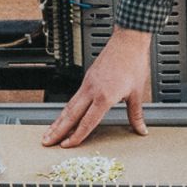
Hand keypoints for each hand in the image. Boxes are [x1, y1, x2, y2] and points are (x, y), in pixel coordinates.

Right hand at [42, 29, 151, 148]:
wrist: (128, 41)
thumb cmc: (133, 63)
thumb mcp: (138, 93)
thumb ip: (136, 114)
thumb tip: (141, 129)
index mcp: (104, 96)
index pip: (87, 122)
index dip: (76, 136)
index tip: (67, 145)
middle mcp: (92, 90)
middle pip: (70, 115)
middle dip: (57, 130)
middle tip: (46, 142)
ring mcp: (88, 84)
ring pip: (69, 106)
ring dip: (58, 120)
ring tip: (49, 132)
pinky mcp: (88, 78)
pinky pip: (74, 98)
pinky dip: (67, 109)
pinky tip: (64, 115)